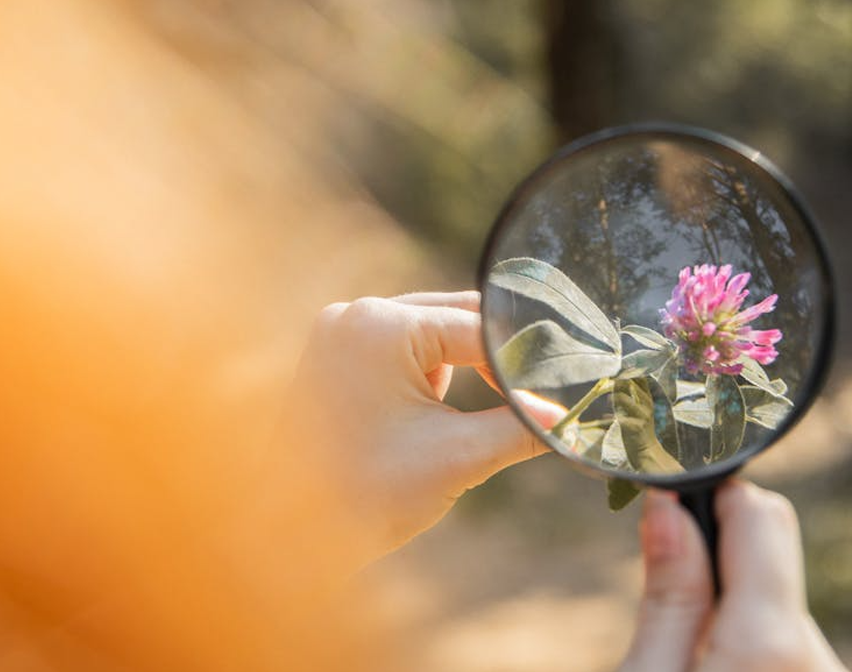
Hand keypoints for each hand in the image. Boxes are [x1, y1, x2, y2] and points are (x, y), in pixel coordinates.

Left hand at [285, 291, 565, 562]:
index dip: (525, 363)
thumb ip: (520, 428)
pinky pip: (401, 348)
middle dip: (499, 358)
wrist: (282, 537)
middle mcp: (356, 314)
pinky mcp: (333, 356)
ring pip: (431, 332)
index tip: (563, 389)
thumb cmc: (365, 494)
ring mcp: (339, 332)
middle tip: (544, 391)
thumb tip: (570, 419)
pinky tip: (445, 409)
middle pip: (456, 318)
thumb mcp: (458, 457)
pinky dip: (432, 372)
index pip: (480, 330)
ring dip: (466, 364)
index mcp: (383, 325)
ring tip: (500, 403)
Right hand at [619, 481, 847, 671]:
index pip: (761, 514)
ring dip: (734, 618)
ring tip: (689, 663)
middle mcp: (822, 661)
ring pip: (779, 606)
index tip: (669, 512)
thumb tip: (669, 503)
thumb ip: (668, 596)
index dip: (710, 501)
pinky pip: (793, 648)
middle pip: (770, 562)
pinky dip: (757, 650)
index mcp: (771, 644)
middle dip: (717, 570)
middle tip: (666, 618)